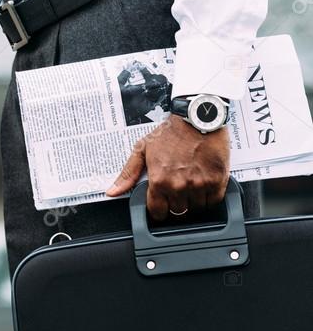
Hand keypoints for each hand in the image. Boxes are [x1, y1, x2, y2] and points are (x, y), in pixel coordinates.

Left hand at [106, 115, 229, 220]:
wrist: (196, 118)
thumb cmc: (170, 131)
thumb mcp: (142, 149)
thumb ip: (128, 173)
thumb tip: (113, 191)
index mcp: (159, 180)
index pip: (157, 212)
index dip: (158, 211)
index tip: (161, 206)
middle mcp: (178, 185)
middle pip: (178, 213)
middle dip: (176, 205)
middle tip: (177, 191)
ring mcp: (199, 184)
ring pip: (196, 209)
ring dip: (193, 202)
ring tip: (190, 186)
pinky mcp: (217, 181)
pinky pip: (214, 202)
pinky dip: (210, 198)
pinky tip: (204, 186)